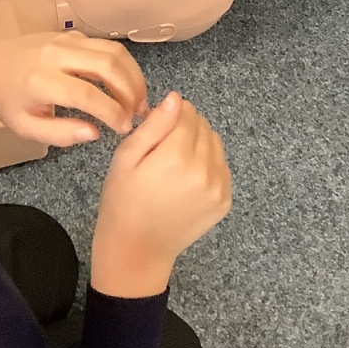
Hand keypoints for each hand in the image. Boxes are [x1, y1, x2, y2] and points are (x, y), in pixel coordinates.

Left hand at [0, 31, 148, 147]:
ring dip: (132, 74)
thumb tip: (95, 133)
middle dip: (131, 90)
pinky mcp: (70, 33)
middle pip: (107, 65)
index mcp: (41, 81)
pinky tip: (123, 84)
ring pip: (112, 50)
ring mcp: (64, 39)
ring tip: (138, 99)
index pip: (87, 94)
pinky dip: (122, 64)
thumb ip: (61, 134)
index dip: (112, 111)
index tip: (125, 127)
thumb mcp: (26, 127)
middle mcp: (56, 54)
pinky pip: (104, 45)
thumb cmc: (6, 100)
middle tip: (139, 113)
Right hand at [91, 93, 231, 296]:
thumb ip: (154, 125)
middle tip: (164, 145)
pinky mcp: (224, 201)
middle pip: (203, 126)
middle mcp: (203, 171)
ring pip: (215, 143)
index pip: (187, 113)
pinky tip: (187, 176)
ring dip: (199, 142)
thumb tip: (176, 99)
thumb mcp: (126, 157)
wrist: (138, 248)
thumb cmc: (124, 200)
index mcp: (177, 157)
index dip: (173, 113)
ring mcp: (218, 188)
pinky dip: (208, 162)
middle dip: (186, 126)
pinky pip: (222, 166)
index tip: (159, 124)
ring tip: (176, 160)